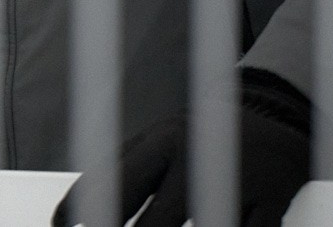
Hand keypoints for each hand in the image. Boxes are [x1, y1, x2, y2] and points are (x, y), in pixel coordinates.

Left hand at [53, 68, 311, 226]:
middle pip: (157, 221)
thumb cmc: (199, 138)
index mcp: (163, 143)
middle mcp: (195, 161)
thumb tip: (80, 202)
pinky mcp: (272, 200)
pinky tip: (221, 225)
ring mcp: (235, 181)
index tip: (59, 225)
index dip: (85, 208)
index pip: (116, 182)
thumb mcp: (159, 142)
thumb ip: (126, 170)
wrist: (273, 116)